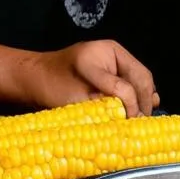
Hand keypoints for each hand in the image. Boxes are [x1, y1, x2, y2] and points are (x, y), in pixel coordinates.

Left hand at [19, 40, 158, 116]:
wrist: (35, 82)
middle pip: (144, 81)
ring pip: (142, 87)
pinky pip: (133, 92)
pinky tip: (135, 117)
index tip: (132, 123)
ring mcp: (116, 69)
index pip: (137, 80)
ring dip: (143, 105)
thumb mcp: (82, 93)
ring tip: (138, 123)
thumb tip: (137, 115)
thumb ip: (112, 99)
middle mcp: (117, 58)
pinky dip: (137, 105)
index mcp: (110, 53)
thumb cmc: (53, 85)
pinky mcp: (113, 81)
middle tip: (139, 126)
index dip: (138, 103)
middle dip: (144, 104)